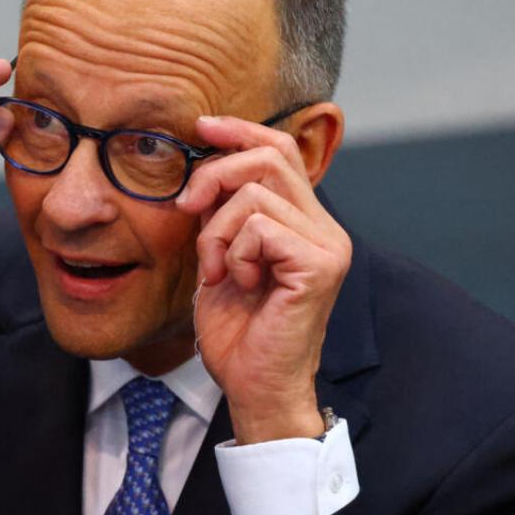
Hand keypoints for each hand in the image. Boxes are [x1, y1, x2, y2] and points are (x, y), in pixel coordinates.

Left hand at [176, 115, 351, 443]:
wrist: (253, 386)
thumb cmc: (238, 331)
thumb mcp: (220, 257)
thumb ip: (222, 214)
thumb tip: (204, 166)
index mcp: (306, 223)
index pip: (280, 152)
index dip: (240, 131)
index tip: (200, 127)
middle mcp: (326, 228)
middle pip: (270, 158)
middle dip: (214, 175)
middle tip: (186, 208)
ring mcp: (328, 245)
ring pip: (255, 194)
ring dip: (216, 233)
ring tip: (218, 270)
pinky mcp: (319, 265)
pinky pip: (259, 227)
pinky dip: (233, 253)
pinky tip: (237, 284)